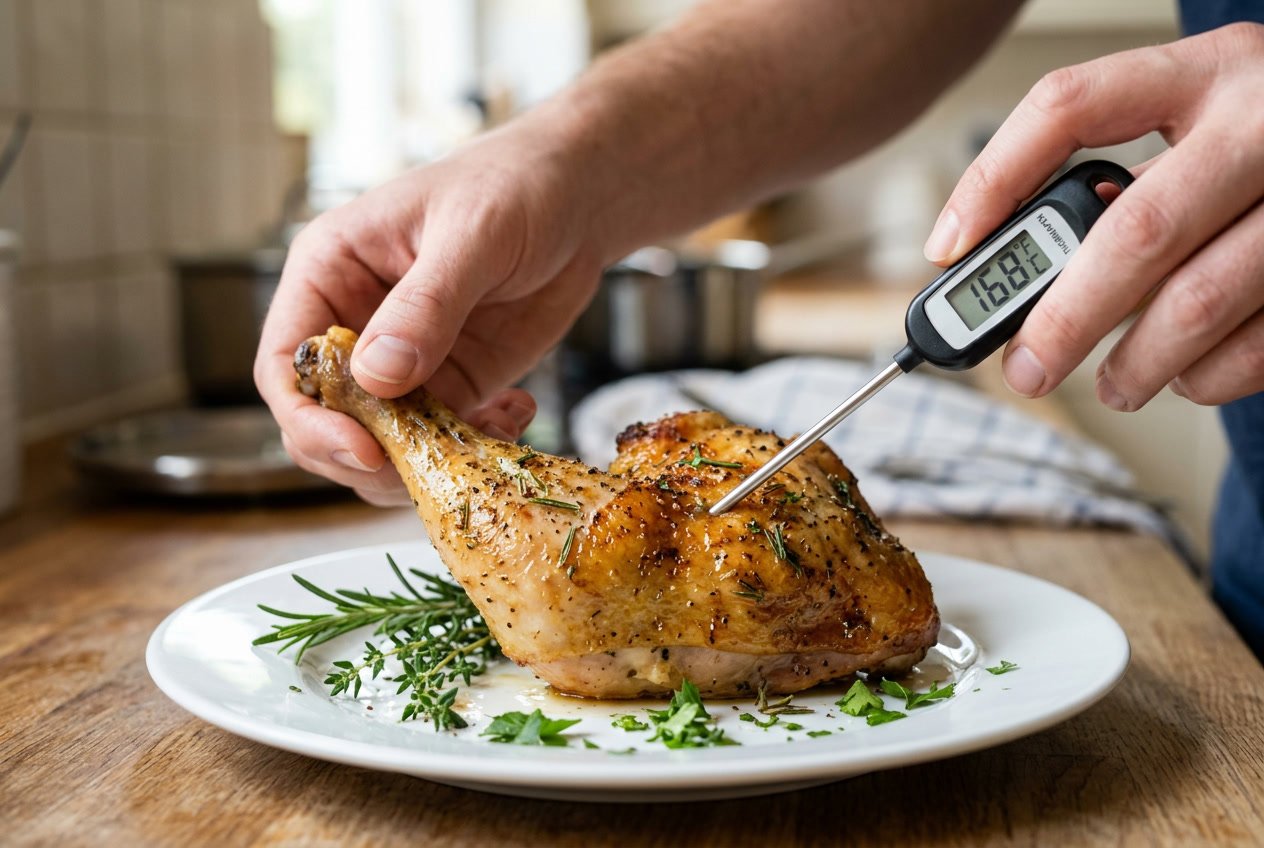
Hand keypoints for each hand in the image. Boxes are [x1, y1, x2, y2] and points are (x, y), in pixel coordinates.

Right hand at [255, 127, 602, 504]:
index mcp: (329, 273)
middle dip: (368, 456)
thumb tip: (377, 377)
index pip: (284, 364)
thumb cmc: (512, 187)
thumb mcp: (470, 235)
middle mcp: (354, 324)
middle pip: (323, 421)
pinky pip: (439, 442)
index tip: (364, 449)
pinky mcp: (452, 384)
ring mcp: (402, 362)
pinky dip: (472, 450)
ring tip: (490, 431)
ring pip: (380, 445)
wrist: (577, 198)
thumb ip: (426, 306)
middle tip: (430, 463)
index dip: (309, 418)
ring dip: (426, 462)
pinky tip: (517, 413)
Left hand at [924, 23, 1263, 410]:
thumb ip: (1118, 180)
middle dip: (1064, 319)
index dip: (993, 178)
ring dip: (1135, 364)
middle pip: (1137, 232)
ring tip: (1111, 385)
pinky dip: (1205, 375)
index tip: (949, 247)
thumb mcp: (1193, 123)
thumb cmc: (1258, 147)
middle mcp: (1262, 122)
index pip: (1068, 105)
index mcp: (1204, 71)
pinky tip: (1184, 372)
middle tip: (1026, 367)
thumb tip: (1021, 279)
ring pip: (1197, 302)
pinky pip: (1257, 343)